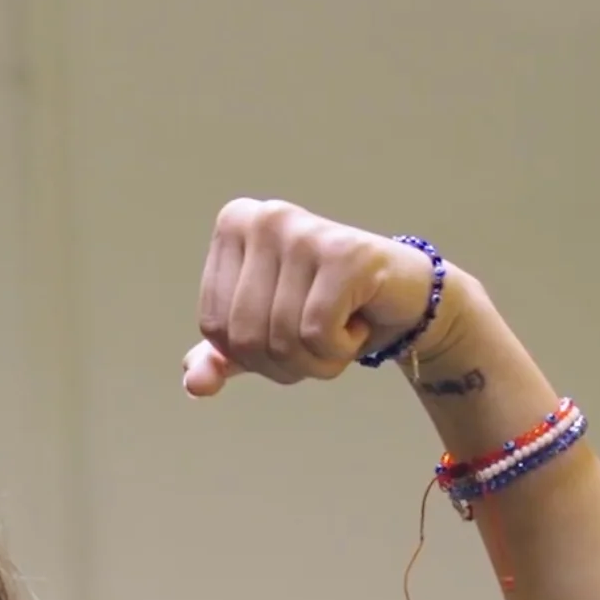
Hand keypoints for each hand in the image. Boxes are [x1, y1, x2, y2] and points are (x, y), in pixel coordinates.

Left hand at [183, 198, 462, 397]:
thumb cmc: (328, 312)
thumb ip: (221, 358)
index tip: (289, 329)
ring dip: (316, 360)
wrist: (404, 301)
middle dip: (285, 363)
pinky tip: (360, 321)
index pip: (213, 327)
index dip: (250, 356)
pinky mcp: (345, 253)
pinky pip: (317, 333)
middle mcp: (265, 217)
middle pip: (245, 337)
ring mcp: (304, 231)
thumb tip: (195, 383)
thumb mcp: (263, 338)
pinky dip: (341, 349)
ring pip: (281, 339)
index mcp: (234, 225)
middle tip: (321, 338)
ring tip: (342, 328)